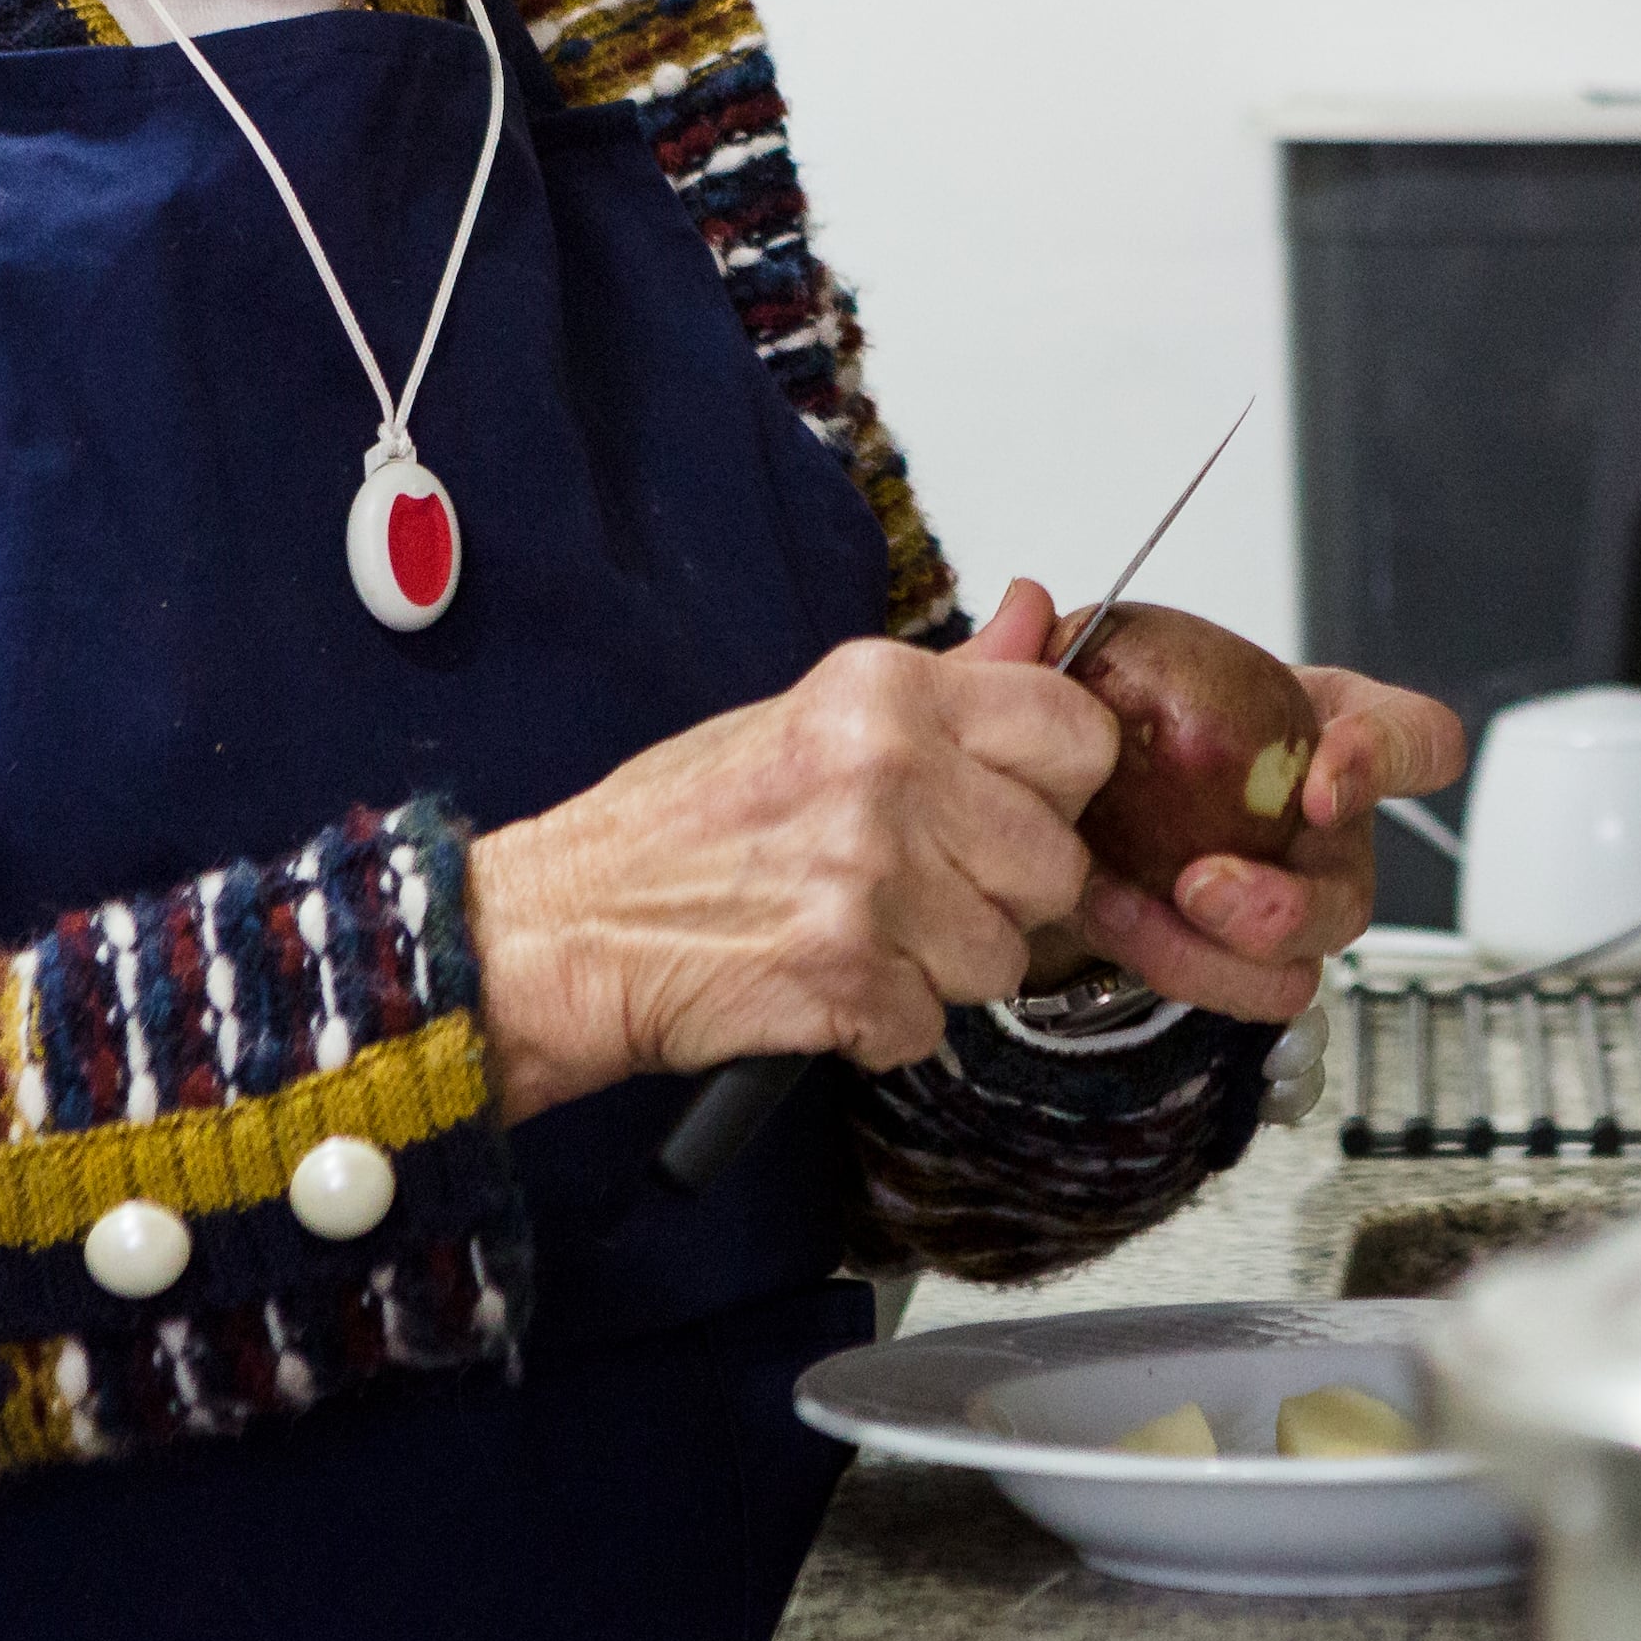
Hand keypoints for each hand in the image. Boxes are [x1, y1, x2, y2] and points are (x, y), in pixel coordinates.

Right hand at [472, 582, 1112, 1120]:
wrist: (562, 926)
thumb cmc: (679, 826)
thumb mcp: (814, 716)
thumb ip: (951, 680)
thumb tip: (1038, 616)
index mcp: (883, 691)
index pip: (1078, 734)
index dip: (1060, 789)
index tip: (1016, 809)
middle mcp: (885, 768)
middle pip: (1057, 863)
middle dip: (1002, 896)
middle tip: (920, 888)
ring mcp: (866, 875)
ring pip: (1005, 957)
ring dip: (943, 967)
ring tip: (862, 933)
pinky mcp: (843, 975)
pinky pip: (932, 1025)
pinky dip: (883, 1024)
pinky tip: (825, 982)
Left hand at [1054, 663, 1465, 1026]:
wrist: (1073, 812)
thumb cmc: (1124, 729)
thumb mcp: (1092, 677)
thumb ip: (1051, 647)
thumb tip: (1027, 606)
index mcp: (1323, 733)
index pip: (1415, 739)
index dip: (1387, 762)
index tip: (1319, 783)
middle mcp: (1321, 835)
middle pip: (1353, 896)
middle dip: (1283, 907)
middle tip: (1201, 884)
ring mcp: (1283, 910)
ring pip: (1295, 970)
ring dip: (1211, 955)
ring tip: (1127, 908)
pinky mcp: (1230, 964)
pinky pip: (1228, 995)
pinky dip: (1164, 963)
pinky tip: (1107, 913)